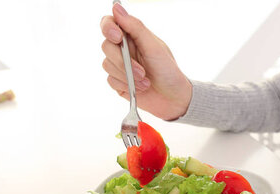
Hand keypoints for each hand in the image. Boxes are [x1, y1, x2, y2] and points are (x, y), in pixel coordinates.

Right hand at [100, 3, 192, 120]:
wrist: (173, 99)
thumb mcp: (154, 47)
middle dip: (123, 62)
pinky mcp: (118, 82)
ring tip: (145, 82)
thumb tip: (117, 8)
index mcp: (133, 36)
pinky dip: (125, 85)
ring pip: (107, 65)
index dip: (108, 28)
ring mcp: (120, 65)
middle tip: (142, 71)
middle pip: (106, 46)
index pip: (110, 23)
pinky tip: (139, 88)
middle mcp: (124, 49)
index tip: (117, 37)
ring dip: (128, 76)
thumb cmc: (168, 71)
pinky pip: (110, 80)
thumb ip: (135, 27)